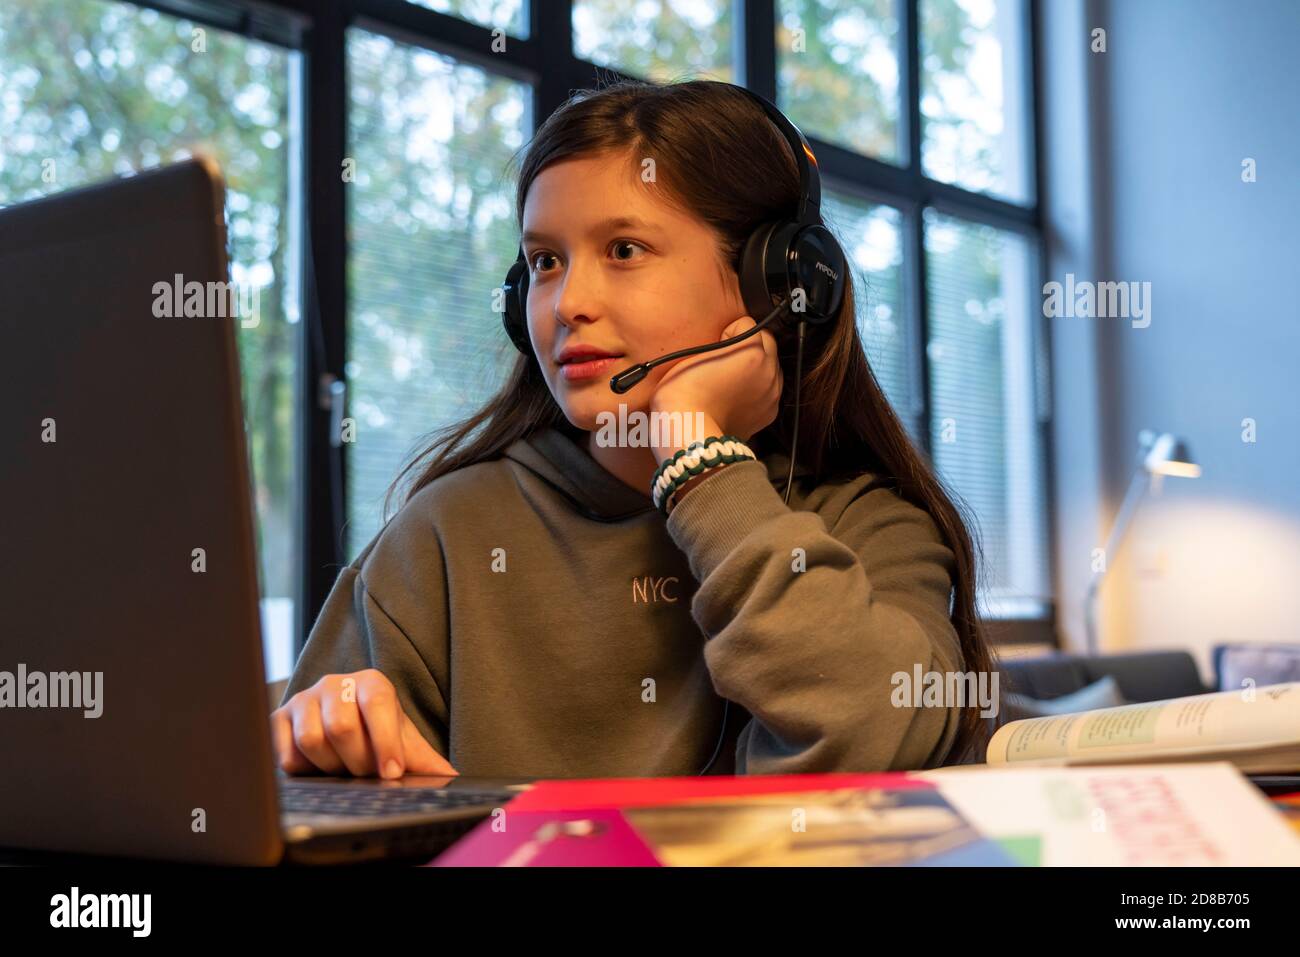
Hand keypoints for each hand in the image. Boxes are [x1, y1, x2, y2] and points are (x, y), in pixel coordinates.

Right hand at [270, 669, 456, 777]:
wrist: (338, 724)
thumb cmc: (376, 731)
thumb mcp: (402, 741)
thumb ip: (423, 758)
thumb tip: (450, 776)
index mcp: (371, 682)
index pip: (377, 704)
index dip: (385, 741)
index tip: (392, 773)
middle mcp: (335, 684)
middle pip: (341, 727)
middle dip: (357, 761)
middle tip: (366, 774)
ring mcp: (304, 699)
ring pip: (312, 740)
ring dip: (330, 766)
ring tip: (342, 769)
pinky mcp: (278, 719)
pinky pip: (286, 753)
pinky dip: (304, 769)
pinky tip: (317, 766)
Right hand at [647, 316, 782, 449]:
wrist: (691, 437)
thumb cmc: (685, 397)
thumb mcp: (695, 355)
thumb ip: (719, 342)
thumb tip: (727, 340)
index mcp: (753, 352)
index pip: (746, 323)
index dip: (727, 332)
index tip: (715, 345)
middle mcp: (768, 371)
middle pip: (766, 341)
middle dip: (748, 346)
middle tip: (724, 360)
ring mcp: (772, 393)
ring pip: (771, 365)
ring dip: (756, 367)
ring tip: (730, 379)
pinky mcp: (769, 412)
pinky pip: (769, 388)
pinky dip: (757, 388)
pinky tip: (736, 395)